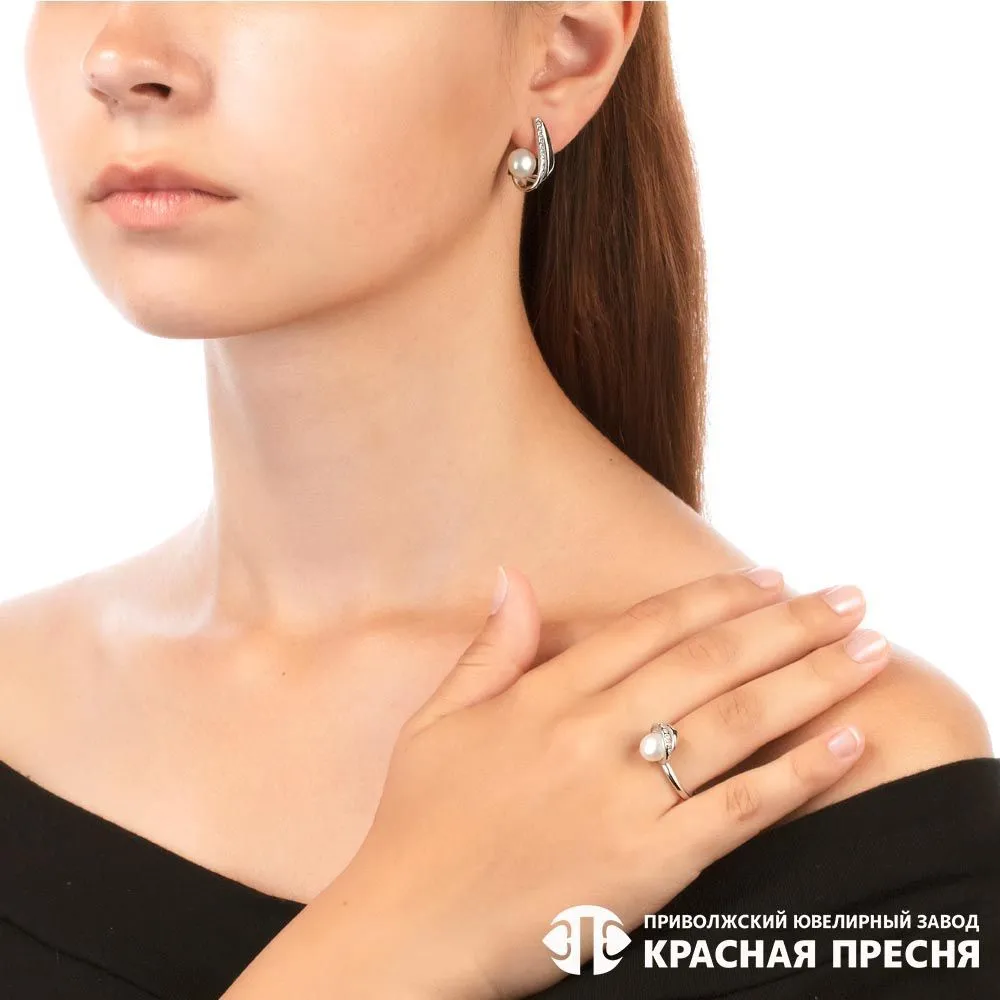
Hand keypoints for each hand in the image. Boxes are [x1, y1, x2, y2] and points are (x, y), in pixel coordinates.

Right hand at [316, 565, 885, 999]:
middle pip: (711, 662)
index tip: (771, 577)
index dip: (718, 596)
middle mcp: (591, 735)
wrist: (409, 928)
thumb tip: (509, 576)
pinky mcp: (647, 865)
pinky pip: (738, 811)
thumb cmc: (418, 824)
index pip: (650, 627)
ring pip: (737, 723)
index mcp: (545, 696)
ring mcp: (622, 799)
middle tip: (848, 598)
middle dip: (790, 623)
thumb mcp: (437, 721)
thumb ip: (488, 648)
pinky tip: (845, 744)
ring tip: (867, 650)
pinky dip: (798, 775)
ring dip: (812, 681)